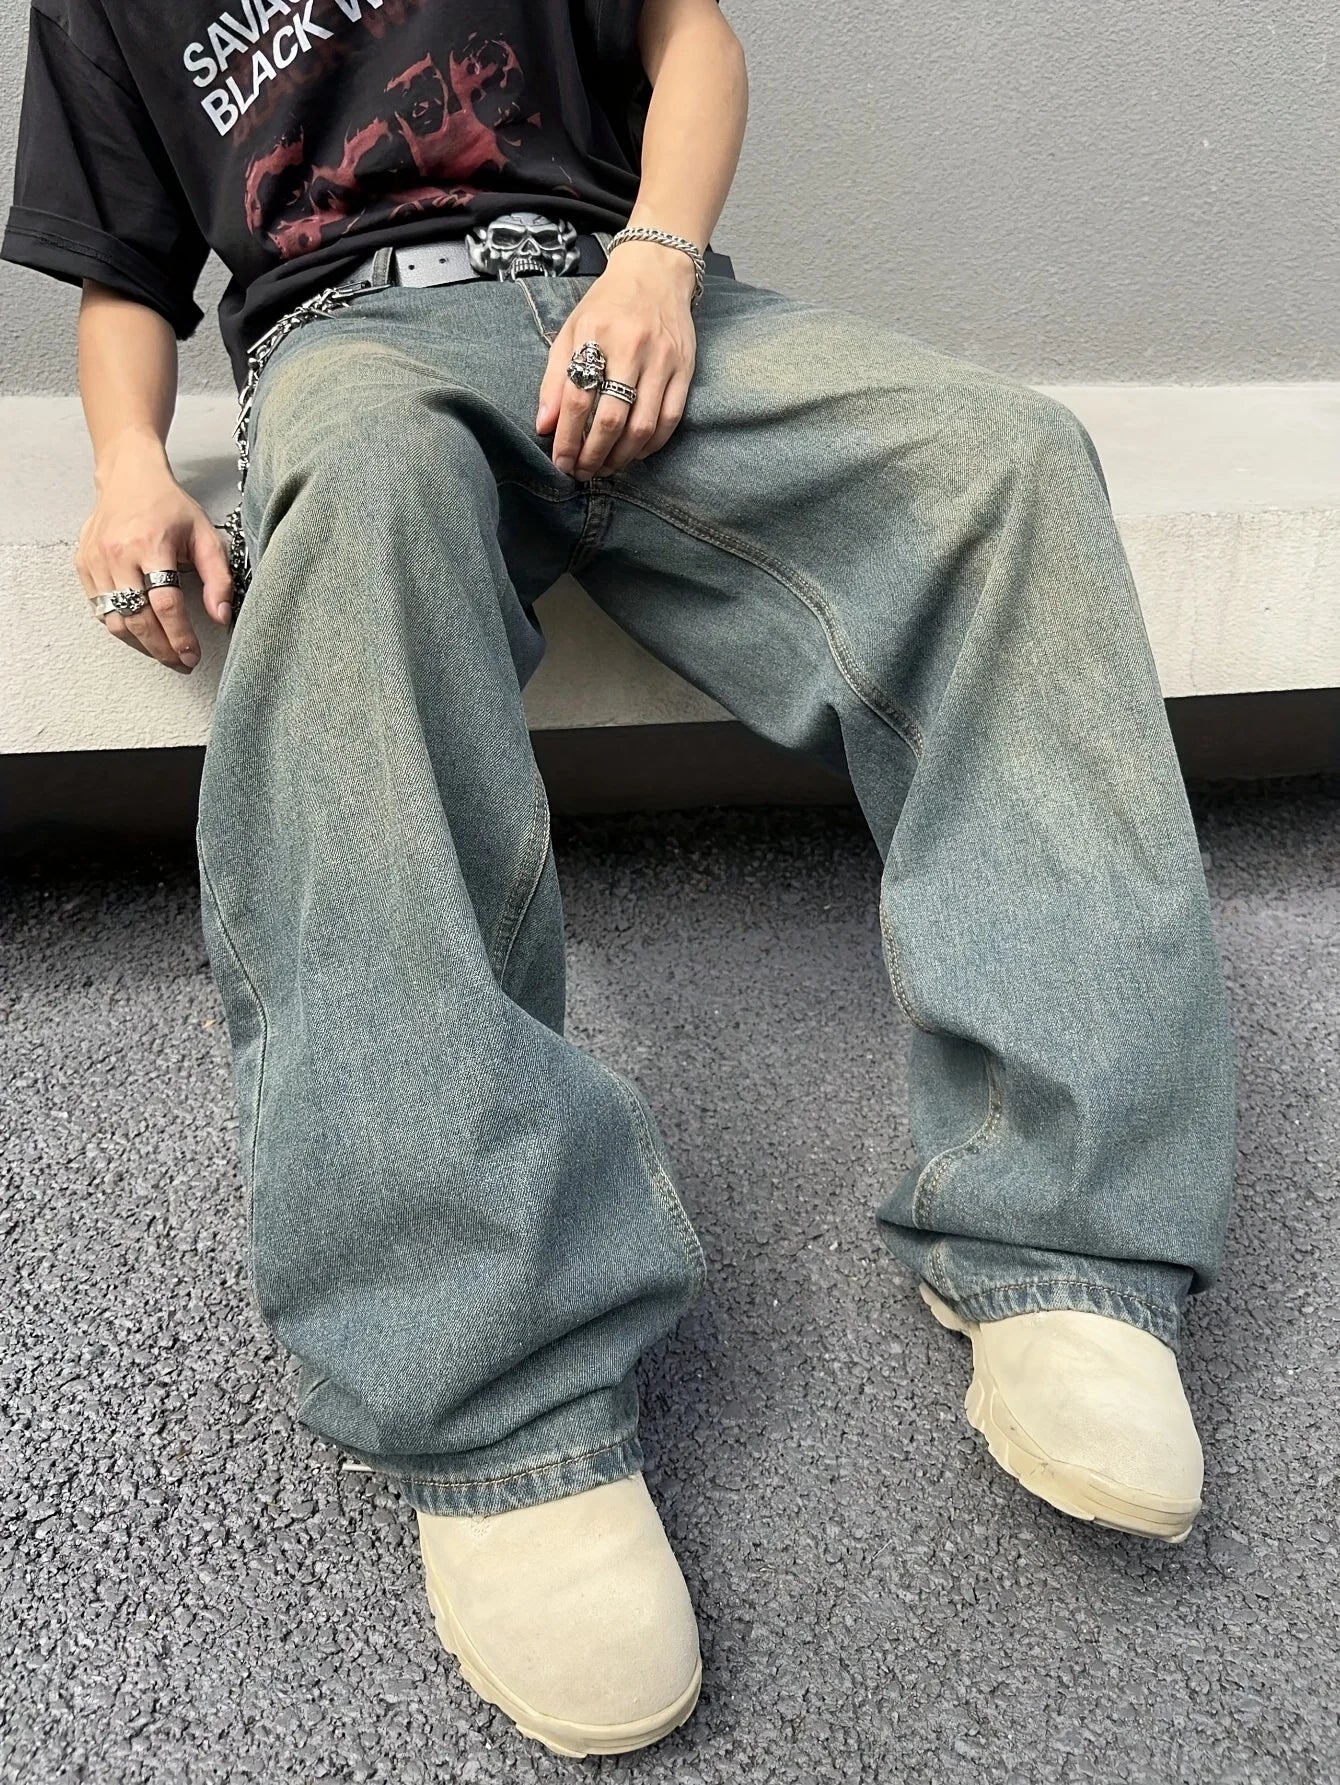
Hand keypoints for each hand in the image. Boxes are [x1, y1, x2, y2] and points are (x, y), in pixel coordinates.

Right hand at [75, 434, 233, 672]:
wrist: (128, 477)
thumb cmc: (168, 505)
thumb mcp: (205, 536)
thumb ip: (218, 578)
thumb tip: (222, 616)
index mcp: (152, 544)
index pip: (166, 604)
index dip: (180, 637)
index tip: (192, 655)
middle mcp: (118, 553)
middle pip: (138, 618)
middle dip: (162, 649)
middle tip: (180, 662)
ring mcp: (96, 560)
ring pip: (115, 619)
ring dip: (140, 644)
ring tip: (163, 652)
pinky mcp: (83, 564)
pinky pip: (99, 608)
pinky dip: (120, 626)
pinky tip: (140, 631)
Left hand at [534, 239, 698, 481]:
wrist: (656, 271)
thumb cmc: (608, 305)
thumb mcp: (571, 330)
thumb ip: (554, 379)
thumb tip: (544, 426)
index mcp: (595, 335)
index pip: (577, 398)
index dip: (566, 438)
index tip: (561, 462)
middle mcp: (631, 347)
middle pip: (610, 419)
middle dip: (593, 455)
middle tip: (583, 472)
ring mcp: (662, 359)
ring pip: (642, 426)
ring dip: (621, 456)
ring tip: (606, 467)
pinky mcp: (685, 369)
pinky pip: (670, 419)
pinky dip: (651, 445)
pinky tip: (634, 452)